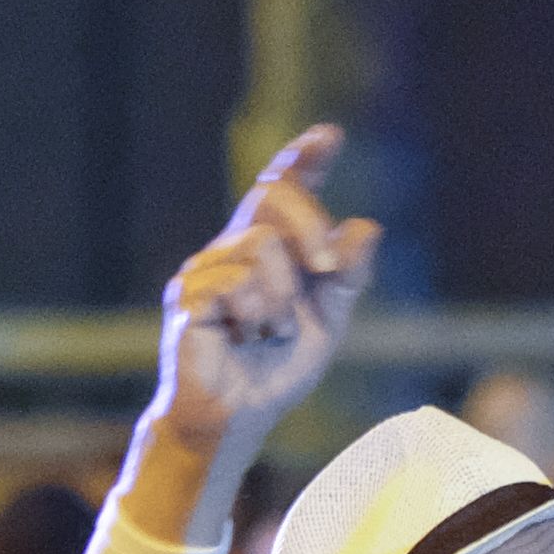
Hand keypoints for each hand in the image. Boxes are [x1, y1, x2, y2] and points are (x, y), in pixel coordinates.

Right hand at [134, 129, 375, 460]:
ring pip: (260, 246)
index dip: (303, 159)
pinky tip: (248, 337)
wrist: (238, 417)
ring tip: (271, 332)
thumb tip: (367, 228)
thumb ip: (347, 277)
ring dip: (282, 296)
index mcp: (268, 248)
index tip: (328, 137)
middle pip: (273, 198)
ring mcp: (205, 269)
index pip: (281, 189)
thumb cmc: (276, 369)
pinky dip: (256, 314)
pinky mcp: (187, 296)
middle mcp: (233, 248)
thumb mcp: (327, 322)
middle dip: (311, 227)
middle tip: (326, 268)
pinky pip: (235, 282)